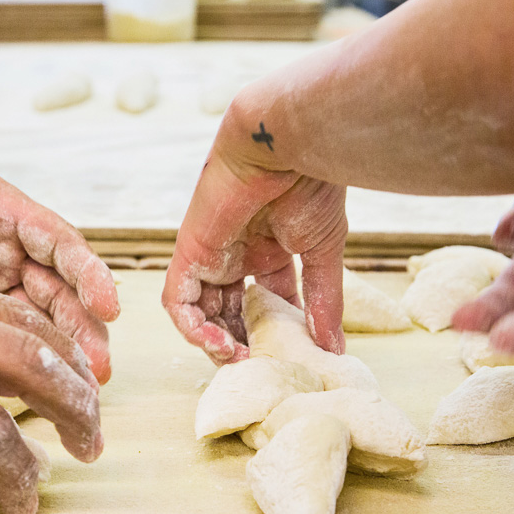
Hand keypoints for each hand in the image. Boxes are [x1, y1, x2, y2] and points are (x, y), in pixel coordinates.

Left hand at [0, 136, 119, 382]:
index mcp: (7, 210)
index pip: (59, 243)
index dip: (89, 275)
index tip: (109, 308)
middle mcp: (12, 246)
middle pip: (61, 289)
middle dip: (84, 328)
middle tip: (98, 370)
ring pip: (41, 317)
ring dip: (61, 350)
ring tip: (80, 389)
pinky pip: (5, 332)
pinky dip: (20, 358)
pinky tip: (31, 389)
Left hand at [163, 98, 347, 363]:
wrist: (289, 146)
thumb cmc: (311, 185)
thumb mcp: (323, 253)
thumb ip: (323, 301)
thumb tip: (334, 350)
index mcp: (267, 251)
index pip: (260, 306)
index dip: (269, 336)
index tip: (285, 359)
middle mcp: (235, 255)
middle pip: (226, 314)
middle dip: (238, 345)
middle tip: (254, 367)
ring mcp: (210, 254)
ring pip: (200, 313)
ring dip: (214, 344)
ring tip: (236, 359)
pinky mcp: (189, 251)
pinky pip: (179, 301)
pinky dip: (192, 328)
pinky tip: (217, 343)